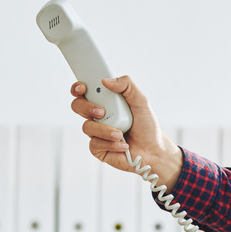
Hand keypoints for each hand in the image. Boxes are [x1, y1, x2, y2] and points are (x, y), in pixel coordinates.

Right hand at [70, 76, 183, 190]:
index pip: (85, 91)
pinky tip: (122, 145)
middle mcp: (98, 116)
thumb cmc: (146, 126)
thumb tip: (106, 81)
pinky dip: (111, 144)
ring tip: (120, 134)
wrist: (152, 150)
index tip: (82, 88)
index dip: (78, 88)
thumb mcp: (141, 101)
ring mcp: (96, 132)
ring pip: (87, 127)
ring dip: (105, 130)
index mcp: (105, 101)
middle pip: (78, 106)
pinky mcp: (97, 148)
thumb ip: (127, 85)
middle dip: (87, 107)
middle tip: (101, 112)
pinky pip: (95, 144)